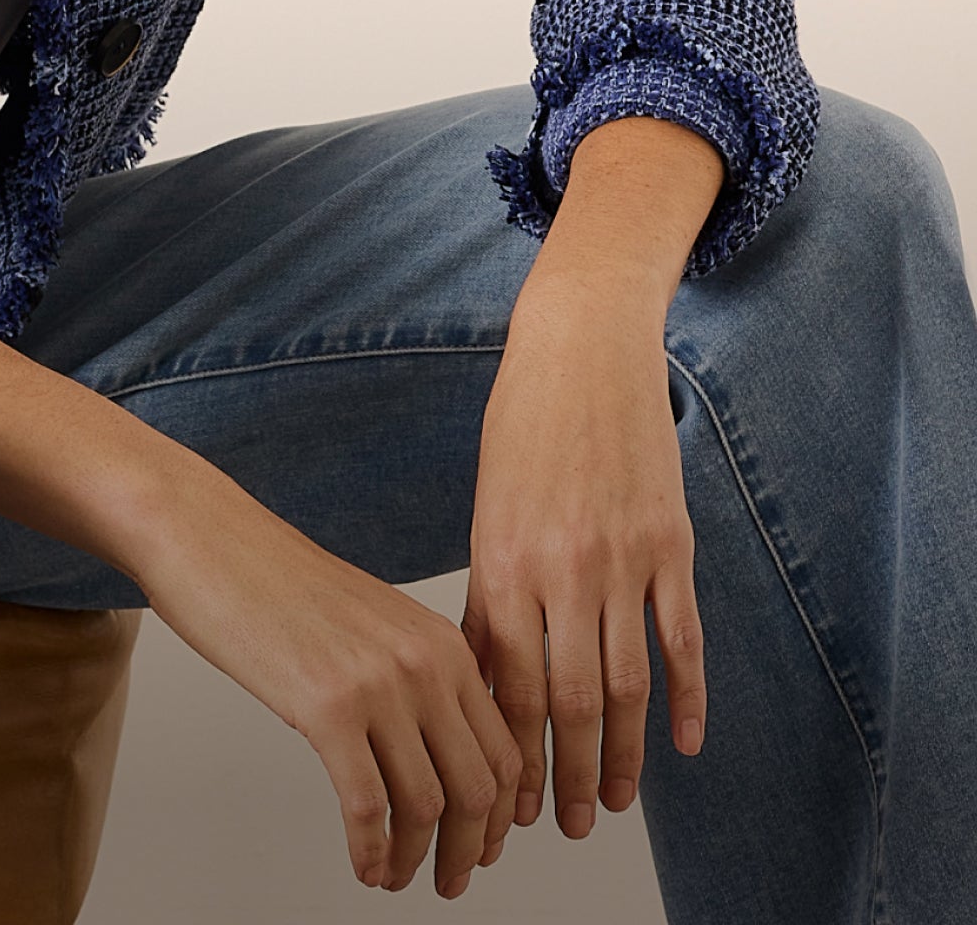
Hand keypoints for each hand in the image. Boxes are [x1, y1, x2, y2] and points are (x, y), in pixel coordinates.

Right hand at [138, 483, 521, 896]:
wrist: (211, 540)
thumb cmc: (277, 580)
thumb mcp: (374, 621)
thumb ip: (415, 674)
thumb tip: (434, 752)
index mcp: (442, 641)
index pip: (502, 748)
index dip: (499, 815)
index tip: (484, 846)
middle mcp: (424, 662)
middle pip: (478, 787)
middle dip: (469, 849)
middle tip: (451, 879)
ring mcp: (378, 685)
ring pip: (428, 806)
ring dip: (418, 859)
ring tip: (396, 876)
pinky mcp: (327, 708)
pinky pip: (369, 807)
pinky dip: (372, 852)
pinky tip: (363, 864)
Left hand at [462, 120, 719, 842]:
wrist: (583, 346)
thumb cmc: (523, 422)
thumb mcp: (490, 503)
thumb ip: (492, 587)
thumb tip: (482, 672)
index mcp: (503, 558)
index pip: (505, 685)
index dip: (510, 753)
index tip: (510, 803)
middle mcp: (562, 566)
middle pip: (567, 700)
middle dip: (566, 774)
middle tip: (568, 824)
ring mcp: (621, 556)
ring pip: (626, 682)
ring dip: (622, 753)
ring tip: (615, 803)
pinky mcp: (670, 543)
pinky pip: (681, 638)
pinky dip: (686, 697)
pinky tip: (684, 743)